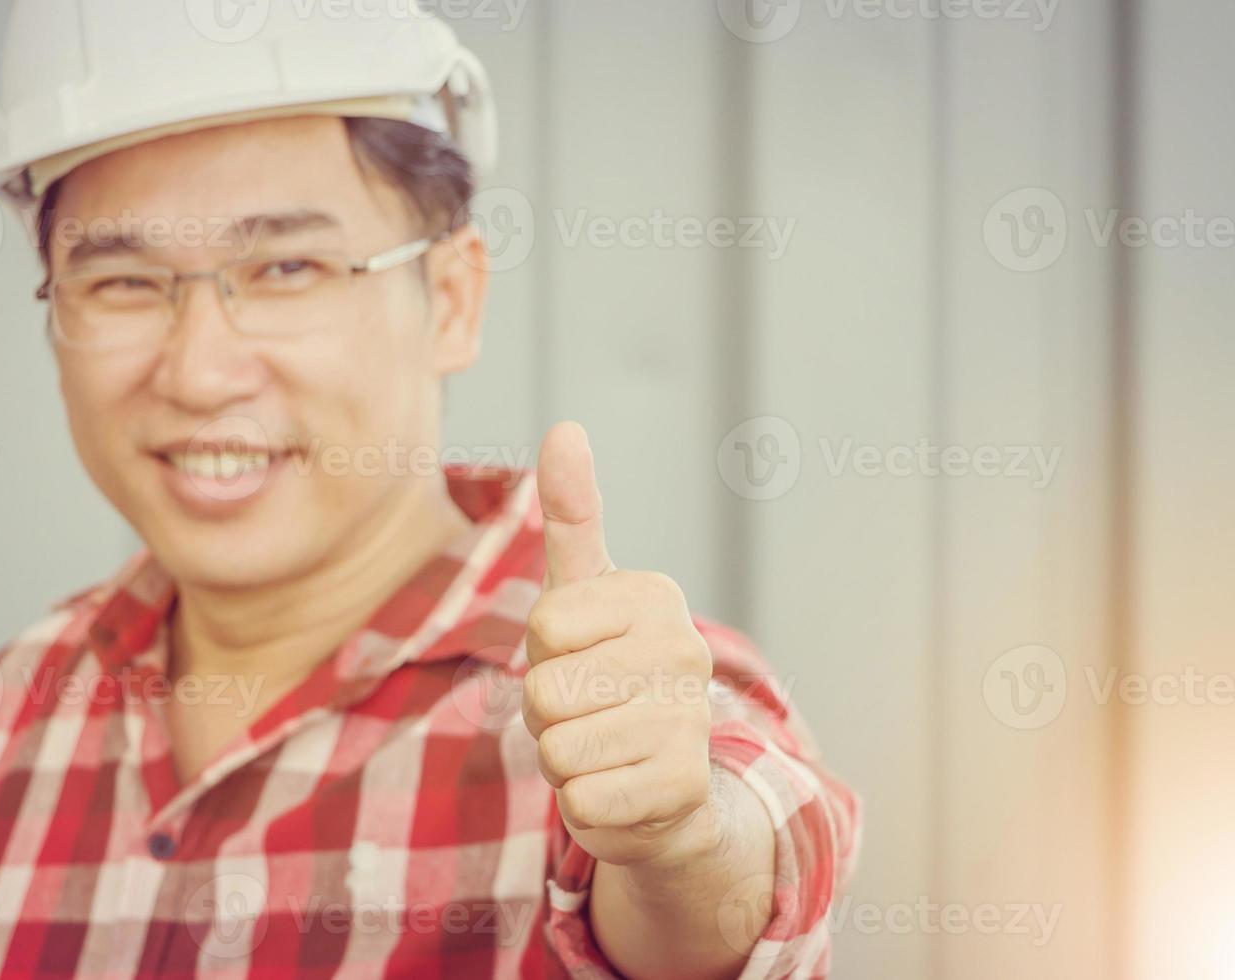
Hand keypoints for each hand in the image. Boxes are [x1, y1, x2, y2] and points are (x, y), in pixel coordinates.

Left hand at [524, 422, 717, 868]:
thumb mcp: (585, 595)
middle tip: (590, 713)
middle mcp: (685, 651)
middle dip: (548, 716)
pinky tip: (622, 789)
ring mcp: (691, 721)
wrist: (667, 782)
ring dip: (565, 761)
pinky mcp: (683, 788)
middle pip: (545, 692)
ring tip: (605, 749)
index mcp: (656, 596)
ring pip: (558, 749)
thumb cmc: (610, 674)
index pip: (544, 628)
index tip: (581, 659)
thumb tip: (565, 427)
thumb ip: (573, 515)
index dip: (543, 656)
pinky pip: (581, 801)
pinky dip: (586, 806)